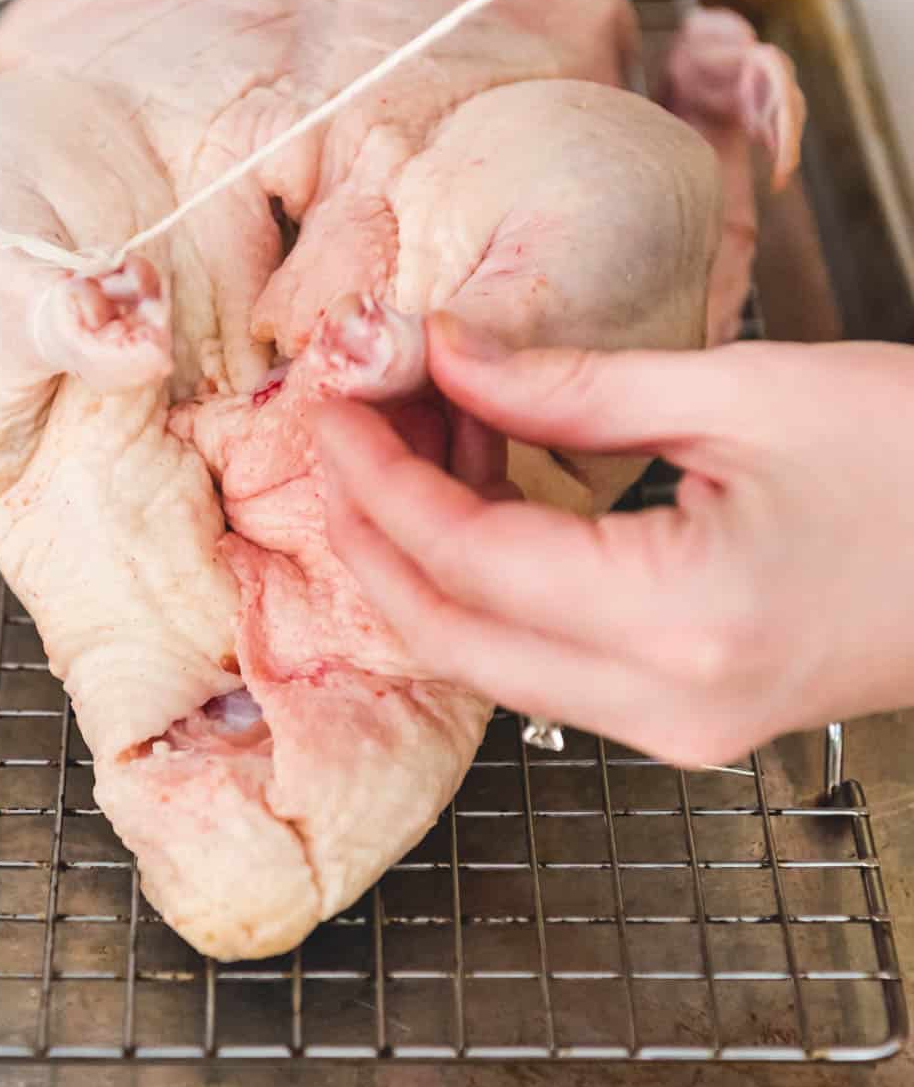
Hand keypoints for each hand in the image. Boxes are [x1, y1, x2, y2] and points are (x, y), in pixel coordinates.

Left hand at [314, 315, 913, 764]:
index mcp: (684, 618)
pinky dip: (494, 587)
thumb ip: (574, 387)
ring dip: (430, 559)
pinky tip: (488, 493)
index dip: (382, 479)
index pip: (468, 560)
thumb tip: (449, 356)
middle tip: (348, 429)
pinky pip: (547, 665)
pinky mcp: (692, 721)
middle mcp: (670, 705)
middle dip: (376, 534)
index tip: (339, 404)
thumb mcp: (747, 391)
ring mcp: (681, 730)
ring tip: (417, 439)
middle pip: (452, 638)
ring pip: (490, 661)